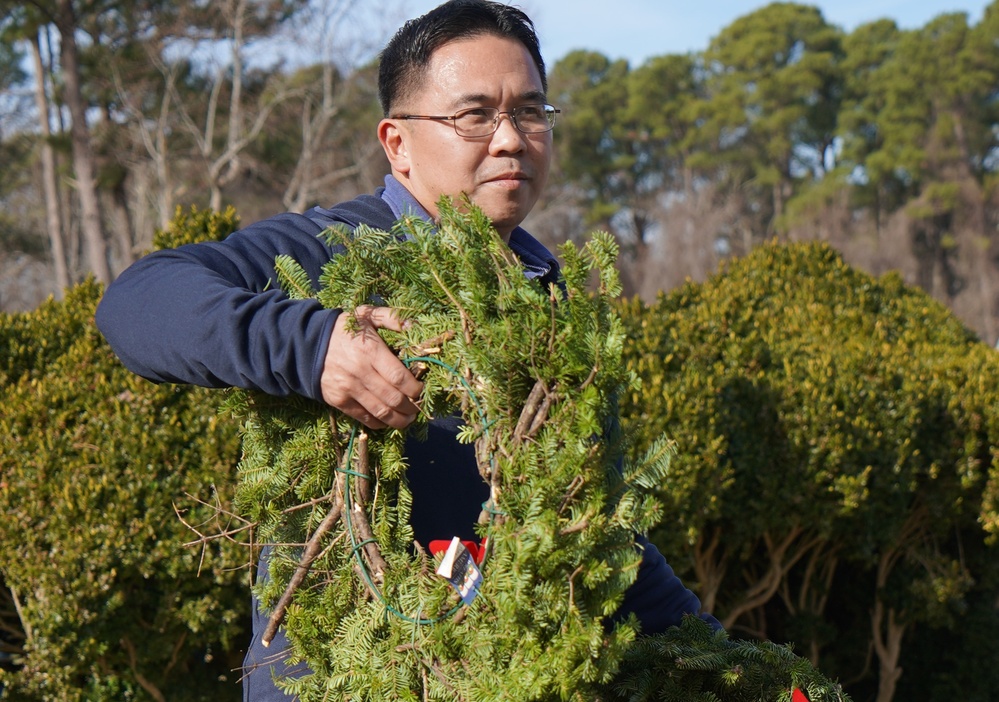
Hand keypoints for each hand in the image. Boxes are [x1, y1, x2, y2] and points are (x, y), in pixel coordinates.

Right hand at [320, 305, 422, 429]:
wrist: (307, 343)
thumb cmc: (343, 329)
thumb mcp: (366, 315)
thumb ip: (391, 318)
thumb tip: (413, 326)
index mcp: (370, 351)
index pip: (399, 377)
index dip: (414, 389)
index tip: (422, 390)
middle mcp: (360, 372)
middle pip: (393, 398)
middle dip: (411, 407)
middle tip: (419, 407)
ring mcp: (348, 389)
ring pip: (380, 412)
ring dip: (399, 420)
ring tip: (409, 418)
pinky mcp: (338, 401)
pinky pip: (364, 417)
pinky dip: (380, 423)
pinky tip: (389, 420)